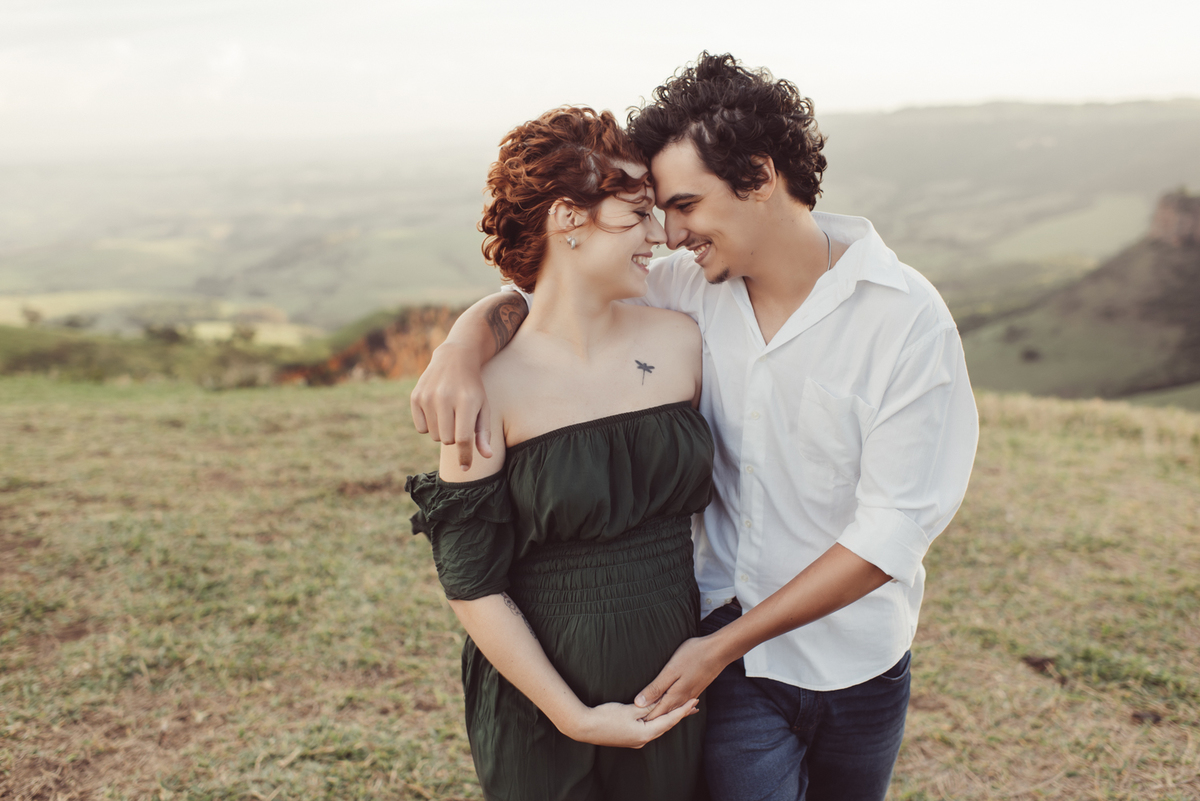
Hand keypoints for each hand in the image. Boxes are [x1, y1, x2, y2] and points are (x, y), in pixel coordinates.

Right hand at [410, 342, 492, 469]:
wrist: (454, 359)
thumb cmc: (473, 388)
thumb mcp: (483, 407)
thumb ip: (484, 433)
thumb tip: (487, 457)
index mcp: (467, 402)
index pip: (463, 439)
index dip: (464, 456)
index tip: (466, 468)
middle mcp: (445, 398)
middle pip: (447, 440)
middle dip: (454, 437)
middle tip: (459, 422)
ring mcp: (428, 396)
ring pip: (434, 436)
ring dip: (443, 431)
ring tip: (449, 414)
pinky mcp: (415, 397)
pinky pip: (421, 428)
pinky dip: (429, 425)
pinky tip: (436, 410)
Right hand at [567, 699, 699, 748]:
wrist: (584, 727)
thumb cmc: (606, 717)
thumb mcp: (630, 709)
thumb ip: (648, 706)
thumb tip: (663, 700)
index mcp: (645, 734)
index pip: (669, 720)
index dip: (682, 710)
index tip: (694, 701)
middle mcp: (643, 740)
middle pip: (666, 725)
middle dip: (680, 714)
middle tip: (693, 705)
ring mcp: (636, 740)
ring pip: (658, 726)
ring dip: (669, 717)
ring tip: (681, 709)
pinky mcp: (629, 737)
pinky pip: (649, 727)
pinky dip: (658, 719)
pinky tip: (660, 715)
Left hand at [634, 637, 728, 721]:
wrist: (719, 651)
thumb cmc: (693, 656)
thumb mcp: (670, 670)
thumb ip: (655, 688)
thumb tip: (638, 704)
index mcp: (673, 697)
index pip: (654, 715)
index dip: (642, 720)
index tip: (630, 727)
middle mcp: (682, 700)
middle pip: (664, 715)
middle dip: (651, 721)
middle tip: (637, 728)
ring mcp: (691, 695)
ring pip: (674, 710)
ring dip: (663, 716)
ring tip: (653, 723)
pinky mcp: (696, 689)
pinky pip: (682, 705)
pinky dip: (676, 710)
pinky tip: (676, 710)